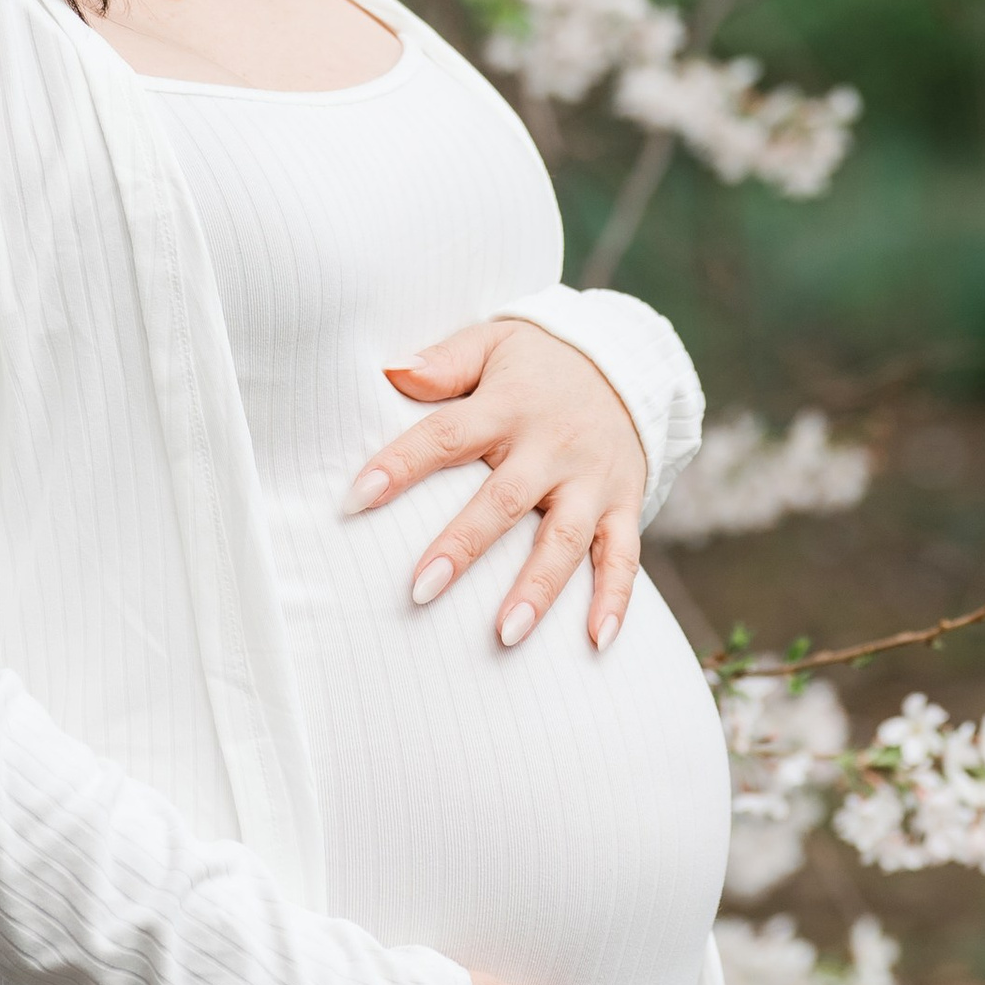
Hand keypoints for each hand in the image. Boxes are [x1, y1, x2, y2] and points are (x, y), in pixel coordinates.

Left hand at [346, 315, 646, 648]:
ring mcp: (591, 480)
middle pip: (505, 501)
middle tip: (420, 590)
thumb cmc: (538, 363)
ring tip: (505, 635)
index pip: (447, 434)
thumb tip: (390, 370)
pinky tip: (597, 642)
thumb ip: (444, 362)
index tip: (356, 497)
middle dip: (464, 546)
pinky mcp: (622, 504)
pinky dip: (616, 599)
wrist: (627, 362)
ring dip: (537, 589)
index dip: (402, 464)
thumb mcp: (493, 342)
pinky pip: (624, 556)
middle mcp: (552, 447)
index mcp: (509, 406)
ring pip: (566, 540)